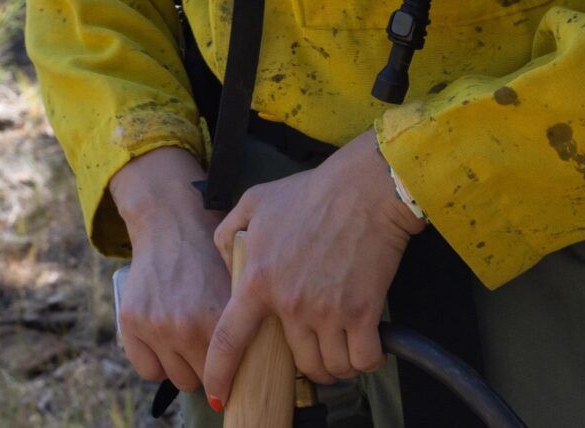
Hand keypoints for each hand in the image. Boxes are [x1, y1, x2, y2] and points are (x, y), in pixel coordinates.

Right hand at [109, 147, 230, 401]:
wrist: (170, 222)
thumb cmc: (211, 253)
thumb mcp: (238, 285)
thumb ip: (249, 323)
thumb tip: (270, 368)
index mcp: (218, 318)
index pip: (230, 373)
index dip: (234, 373)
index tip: (236, 376)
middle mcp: (185, 326)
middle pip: (203, 380)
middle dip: (209, 367)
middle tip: (210, 347)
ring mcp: (156, 326)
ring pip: (178, 379)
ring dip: (184, 366)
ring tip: (188, 342)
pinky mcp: (131, 322)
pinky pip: (147, 370)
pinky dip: (156, 364)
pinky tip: (165, 346)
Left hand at [201, 131, 422, 396]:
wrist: (364, 189)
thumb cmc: (310, 192)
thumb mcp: (253, 202)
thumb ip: (228, 233)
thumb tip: (224, 262)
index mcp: (257, 278)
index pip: (229, 338)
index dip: (219, 372)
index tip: (218, 395)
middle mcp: (289, 301)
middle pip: (293, 363)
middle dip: (305, 364)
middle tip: (315, 347)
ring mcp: (326, 310)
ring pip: (329, 366)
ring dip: (336, 365)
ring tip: (341, 346)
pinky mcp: (363, 312)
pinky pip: (363, 360)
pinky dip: (365, 360)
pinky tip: (366, 345)